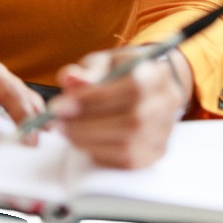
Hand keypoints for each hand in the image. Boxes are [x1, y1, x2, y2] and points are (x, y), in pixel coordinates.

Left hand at [50, 47, 191, 167]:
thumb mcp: (104, 61)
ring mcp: (164, 131)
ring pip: (128, 145)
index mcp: (156, 74)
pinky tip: (82, 140)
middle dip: (86, 124)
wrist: (149, 87)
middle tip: (56, 121)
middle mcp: (166, 104)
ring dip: (88, 140)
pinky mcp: (156, 152)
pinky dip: (99, 152)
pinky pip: (127, 161)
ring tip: (64, 129)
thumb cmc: (122, 72)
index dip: (94, 99)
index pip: (132, 89)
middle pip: (131, 121)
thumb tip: (71, 80)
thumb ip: (88, 70)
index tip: (59, 105)